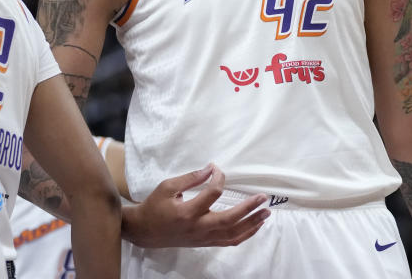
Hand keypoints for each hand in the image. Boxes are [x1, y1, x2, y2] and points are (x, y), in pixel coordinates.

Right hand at [122, 163, 269, 247]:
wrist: (146, 231)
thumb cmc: (155, 206)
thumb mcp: (167, 187)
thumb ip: (189, 179)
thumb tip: (209, 169)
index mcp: (187, 212)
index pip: (211, 194)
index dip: (218, 179)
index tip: (217, 169)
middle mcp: (198, 227)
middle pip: (229, 220)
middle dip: (248, 209)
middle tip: (262, 198)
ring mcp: (203, 238)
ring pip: (233, 234)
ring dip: (252, 223)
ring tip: (266, 213)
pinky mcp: (205, 243)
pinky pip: (229, 241)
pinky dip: (245, 235)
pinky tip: (254, 226)